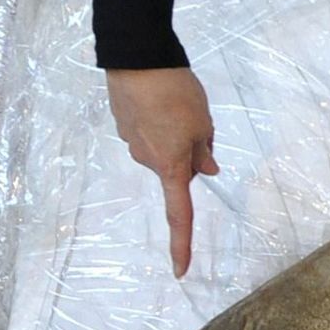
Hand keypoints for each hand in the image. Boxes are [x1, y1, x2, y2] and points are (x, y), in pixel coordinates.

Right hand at [108, 64, 219, 275]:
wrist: (136, 57)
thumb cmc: (175, 93)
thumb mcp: (204, 123)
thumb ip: (205, 151)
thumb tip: (206, 170)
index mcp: (170, 167)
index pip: (179, 214)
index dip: (182, 244)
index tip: (180, 271)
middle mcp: (147, 161)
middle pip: (176, 169)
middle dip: (190, 154)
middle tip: (198, 123)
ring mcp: (131, 142)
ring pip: (163, 148)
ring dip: (173, 134)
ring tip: (178, 103)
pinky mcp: (122, 122)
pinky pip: (148, 130)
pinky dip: (157, 120)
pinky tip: (159, 98)